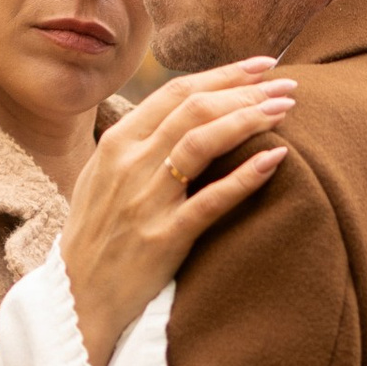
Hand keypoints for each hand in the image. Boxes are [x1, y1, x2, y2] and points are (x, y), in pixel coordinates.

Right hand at [62, 63, 294, 365]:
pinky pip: (211, 200)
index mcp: (117, 142)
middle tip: (288, 84)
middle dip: (247, 90)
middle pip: (195, 108)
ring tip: (286, 110)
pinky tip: (277, 158)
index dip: (225, 74)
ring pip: (202, 142)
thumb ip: (138, 143)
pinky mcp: (163, 239)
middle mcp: (129, 163)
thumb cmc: (97, 236)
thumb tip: (182, 112)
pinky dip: (246, 176)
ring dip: (249, 119)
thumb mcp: (103, 178)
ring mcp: (146, 200)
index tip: (264, 65)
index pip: (177, 92)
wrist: (77, 300)